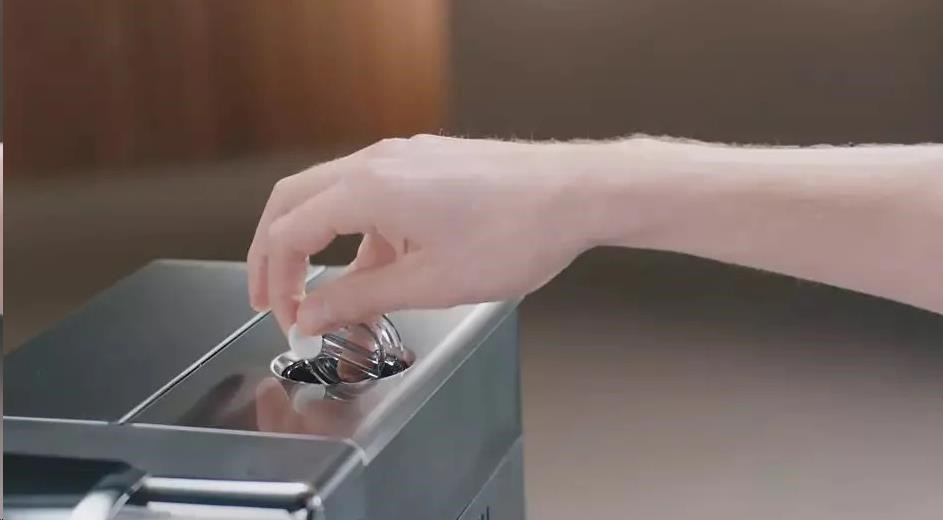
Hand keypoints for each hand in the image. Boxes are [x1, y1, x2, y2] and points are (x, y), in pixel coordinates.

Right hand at [248, 135, 594, 334]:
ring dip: (318, 242)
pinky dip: (359, 232)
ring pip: (332, 196)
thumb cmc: (515, 234)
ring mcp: (403, 157)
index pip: (290, 230)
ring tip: (327, 296)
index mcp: (369, 188)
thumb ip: (359, 298)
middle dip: (277, 252)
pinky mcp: (426, 163)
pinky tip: (375, 269)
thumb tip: (311, 315)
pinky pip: (373, 194)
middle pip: (295, 201)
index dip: (277, 279)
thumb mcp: (429, 283)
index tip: (283, 318)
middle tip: (274, 298)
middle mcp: (378, 161)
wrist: (577, 193)